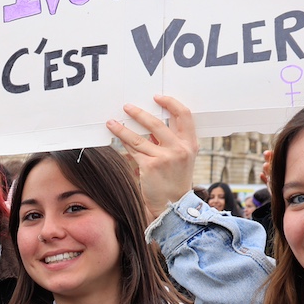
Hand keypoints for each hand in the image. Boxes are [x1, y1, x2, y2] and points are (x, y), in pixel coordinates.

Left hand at [108, 96, 199, 222]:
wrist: (173, 205)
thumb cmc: (174, 181)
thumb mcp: (181, 158)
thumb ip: (169, 141)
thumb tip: (149, 124)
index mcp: (191, 143)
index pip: (184, 115)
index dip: (170, 103)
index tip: (157, 97)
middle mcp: (180, 148)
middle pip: (157, 123)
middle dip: (139, 113)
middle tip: (127, 107)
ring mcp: (165, 157)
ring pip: (140, 137)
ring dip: (123, 128)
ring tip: (111, 122)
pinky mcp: (150, 166)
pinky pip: (133, 150)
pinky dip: (123, 143)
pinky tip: (115, 138)